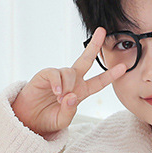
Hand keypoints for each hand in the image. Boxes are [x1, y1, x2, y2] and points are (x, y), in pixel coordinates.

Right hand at [12, 27, 126, 138]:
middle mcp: (72, 81)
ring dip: (67, 86)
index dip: (110, 76)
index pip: (98, 82)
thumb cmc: (47, 120)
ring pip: (69, 72)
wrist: (28, 120)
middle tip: (101, 31)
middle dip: (94, 46)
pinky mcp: (45, 75)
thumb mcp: (62, 121)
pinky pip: (55, 74)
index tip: (123, 68)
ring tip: (60, 99)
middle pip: (86, 60)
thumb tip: (72, 96)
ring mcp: (59, 77)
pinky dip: (57, 83)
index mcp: (80, 92)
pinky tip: (56, 92)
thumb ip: (70, 111)